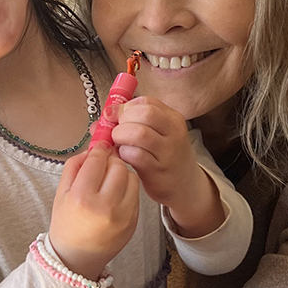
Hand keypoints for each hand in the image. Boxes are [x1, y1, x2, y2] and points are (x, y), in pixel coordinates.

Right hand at [48, 144, 139, 280]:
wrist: (76, 257)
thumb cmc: (66, 223)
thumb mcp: (61, 193)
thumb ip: (75, 165)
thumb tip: (93, 148)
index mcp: (82, 198)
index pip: (97, 160)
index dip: (99, 150)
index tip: (99, 147)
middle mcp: (104, 207)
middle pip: (118, 166)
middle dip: (111, 161)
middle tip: (104, 165)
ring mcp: (122, 216)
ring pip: (132, 178)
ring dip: (122, 174)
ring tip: (110, 181)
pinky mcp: (133, 222)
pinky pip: (135, 194)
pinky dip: (127, 189)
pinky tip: (115, 196)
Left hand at [109, 98, 223, 237]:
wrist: (184, 184)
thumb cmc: (165, 155)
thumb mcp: (157, 134)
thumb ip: (133, 122)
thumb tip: (103, 118)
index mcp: (172, 118)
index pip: (146, 102)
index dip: (124, 107)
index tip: (113, 115)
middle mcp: (173, 132)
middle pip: (144, 113)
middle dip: (123, 120)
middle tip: (117, 130)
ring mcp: (167, 151)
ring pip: (139, 133)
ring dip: (121, 136)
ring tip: (118, 143)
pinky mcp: (158, 170)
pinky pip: (136, 155)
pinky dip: (124, 153)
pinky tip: (124, 156)